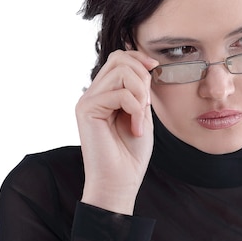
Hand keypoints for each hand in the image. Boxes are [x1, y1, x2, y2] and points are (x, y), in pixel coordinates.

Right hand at [75, 50, 158, 214]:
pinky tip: (135, 129)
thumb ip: (140, 90)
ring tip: (140, 118)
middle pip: (120, 59)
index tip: (155, 69)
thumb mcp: (141, 113)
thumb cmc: (131, 153)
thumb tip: (146, 64)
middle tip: (146, 106)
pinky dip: (136, 110)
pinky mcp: (86, 110)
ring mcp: (87, 100)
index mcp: (105, 93)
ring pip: (121, 72)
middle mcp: (92, 93)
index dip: (139, 58)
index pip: (119, 57)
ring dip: (140, 95)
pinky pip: (120, 93)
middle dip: (142, 78)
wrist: (120, 182)